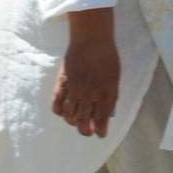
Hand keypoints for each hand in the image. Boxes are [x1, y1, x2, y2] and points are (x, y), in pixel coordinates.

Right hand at [52, 10, 118, 136]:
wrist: (91, 39)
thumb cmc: (107, 56)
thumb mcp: (115, 77)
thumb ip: (111, 95)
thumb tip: (107, 112)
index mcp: (106, 93)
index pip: (101, 120)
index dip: (100, 131)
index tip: (100, 134)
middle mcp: (90, 94)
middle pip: (83, 122)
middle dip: (85, 131)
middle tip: (87, 131)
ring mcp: (74, 89)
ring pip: (69, 116)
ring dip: (73, 123)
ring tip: (76, 122)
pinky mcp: (62, 83)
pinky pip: (57, 105)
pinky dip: (60, 112)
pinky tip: (64, 112)